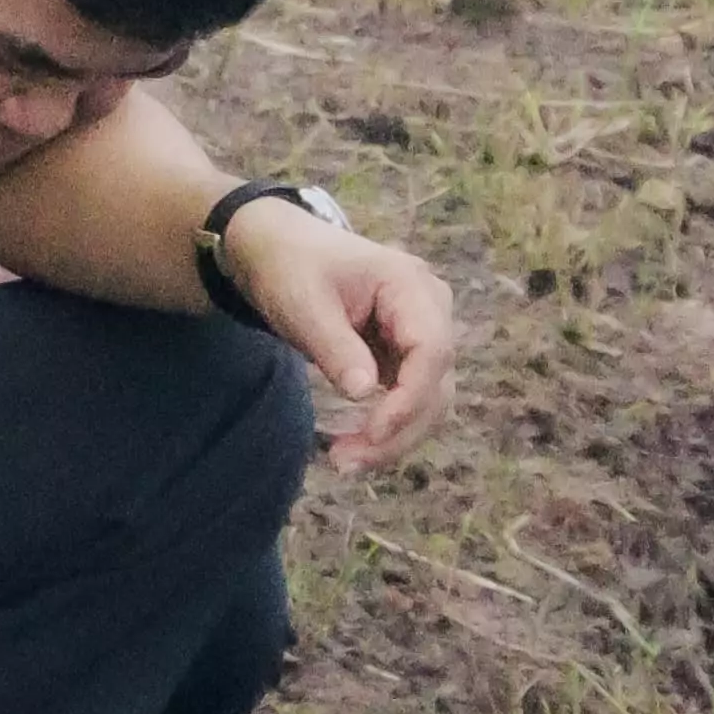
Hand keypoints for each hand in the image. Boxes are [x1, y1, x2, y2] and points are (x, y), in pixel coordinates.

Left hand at [223, 201, 461, 473]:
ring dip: (394, 438)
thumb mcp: (302, 304)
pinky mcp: (403, 356)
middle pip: (437, 384)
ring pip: (428, 400)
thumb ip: (334, 346)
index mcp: (412, 286)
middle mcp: (430, 311)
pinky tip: (353, 449)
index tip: (372, 433)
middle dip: (399, 431)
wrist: (276, 249)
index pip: (432, 351)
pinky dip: (386, 427)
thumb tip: (362, 393)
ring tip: (343, 463)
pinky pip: (408, 399)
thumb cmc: (289, 267)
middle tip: (344, 463)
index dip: (409, 398)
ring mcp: (420, 334)